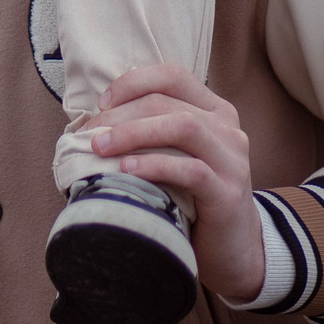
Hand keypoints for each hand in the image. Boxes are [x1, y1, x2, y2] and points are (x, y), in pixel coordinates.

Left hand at [89, 63, 263, 300]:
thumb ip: (152, 130)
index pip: (172, 75)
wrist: (232, 249)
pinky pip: (190, 169)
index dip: (132, 83)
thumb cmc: (192, 196)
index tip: (102, 104)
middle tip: (90, 135)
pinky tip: (126, 171)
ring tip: (100, 148)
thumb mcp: (175, 154)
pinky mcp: (228, 192)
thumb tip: (96, 118)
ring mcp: (232, 159)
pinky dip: (153, 165)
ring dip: (133, 133)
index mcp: (215, 110)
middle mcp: (228, 128)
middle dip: (121, 114)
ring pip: (181, 126)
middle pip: (166, 102)